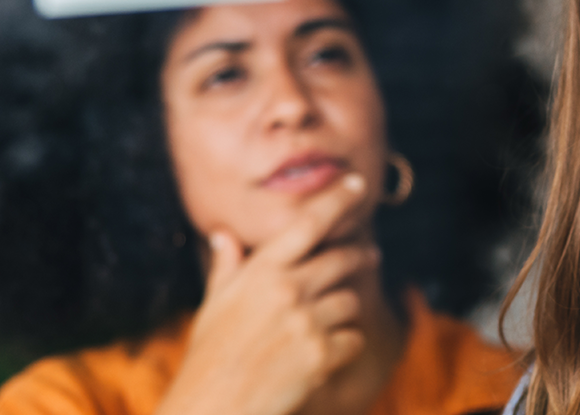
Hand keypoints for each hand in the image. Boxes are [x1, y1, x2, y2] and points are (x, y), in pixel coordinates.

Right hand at [156, 173, 378, 414]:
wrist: (215, 407)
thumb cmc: (210, 357)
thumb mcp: (213, 306)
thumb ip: (227, 268)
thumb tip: (223, 235)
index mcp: (261, 272)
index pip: (307, 224)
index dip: (336, 201)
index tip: (357, 186)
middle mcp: (287, 290)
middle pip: (342, 259)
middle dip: (359, 256)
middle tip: (369, 255)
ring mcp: (306, 323)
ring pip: (350, 301)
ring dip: (345, 310)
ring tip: (329, 320)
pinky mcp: (321, 356)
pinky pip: (354, 339)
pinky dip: (346, 346)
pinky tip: (328, 354)